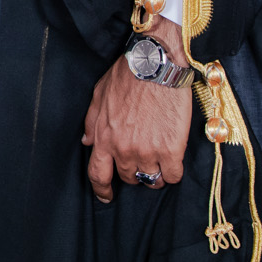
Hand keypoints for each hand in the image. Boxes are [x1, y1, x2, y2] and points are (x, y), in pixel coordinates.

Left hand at [82, 16, 192, 203]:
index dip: (102, 189)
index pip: (98, 174)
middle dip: (134, 172)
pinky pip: (173, 176)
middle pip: (128, 178)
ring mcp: (147, 151)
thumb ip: (91, 122)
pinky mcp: (171, 150)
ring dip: (155, 173)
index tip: (106, 197)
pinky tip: (174, 160)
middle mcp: (123, 149)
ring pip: (151, 180)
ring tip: (160, 159)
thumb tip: (87, 142)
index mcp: (103, 137)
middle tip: (143, 159)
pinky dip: (173, 172)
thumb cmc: (127, 76)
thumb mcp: (99, 95)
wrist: (155, 64)